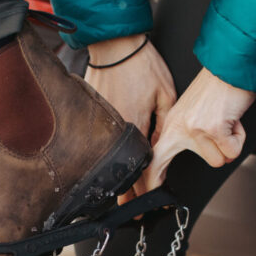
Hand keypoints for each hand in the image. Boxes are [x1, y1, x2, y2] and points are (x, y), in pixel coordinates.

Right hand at [85, 35, 175, 201]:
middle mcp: (113, 130)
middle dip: (125, 195)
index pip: (136, 169)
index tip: (142, 207)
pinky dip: (103, 157)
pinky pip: (97, 143)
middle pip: (119, 171)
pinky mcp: (90, 114)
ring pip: (106, 160)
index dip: (139, 192)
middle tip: (129, 212)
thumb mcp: (165, 95)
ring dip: (113, 179)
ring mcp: (99, 123)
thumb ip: (164, 125)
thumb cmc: (141, 64)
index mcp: (133, 127)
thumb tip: (161, 147)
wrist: (114, 43)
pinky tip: (105, 169)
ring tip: (117, 199)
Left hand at [145, 68, 255, 190]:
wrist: (233, 68)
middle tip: (165, 199)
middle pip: (163, 163)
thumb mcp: (192, 111)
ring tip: (226, 126)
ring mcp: (195, 129)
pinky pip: (232, 151)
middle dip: (160, 180)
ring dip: (227, 147)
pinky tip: (234, 122)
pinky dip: (239, 139)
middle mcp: (179, 126)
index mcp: (172, 123)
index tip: (148, 197)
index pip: (153, 157)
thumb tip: (185, 158)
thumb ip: (184, 134)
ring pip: (216, 161)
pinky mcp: (213, 129)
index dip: (148, 180)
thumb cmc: (218, 88)